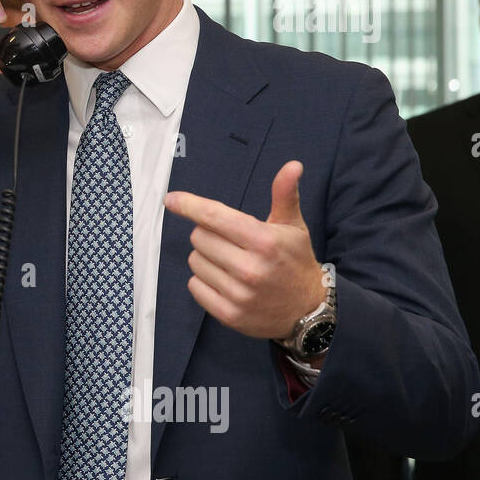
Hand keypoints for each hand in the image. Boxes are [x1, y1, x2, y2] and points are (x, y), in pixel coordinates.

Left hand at [164, 161, 324, 338]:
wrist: (308, 310)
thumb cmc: (295, 262)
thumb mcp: (293, 226)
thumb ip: (285, 194)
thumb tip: (292, 165)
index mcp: (264, 241)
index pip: (214, 217)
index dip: (189, 205)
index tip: (172, 199)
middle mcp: (250, 268)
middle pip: (199, 237)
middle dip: (209, 234)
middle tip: (230, 242)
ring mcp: (239, 294)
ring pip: (195, 261)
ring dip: (205, 258)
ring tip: (230, 262)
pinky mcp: (229, 314)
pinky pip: (195, 286)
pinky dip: (203, 281)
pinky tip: (224, 281)